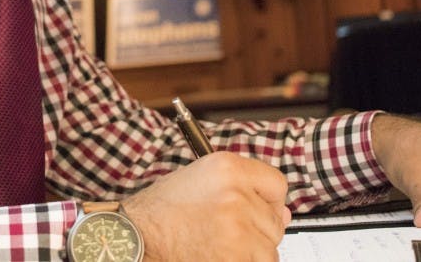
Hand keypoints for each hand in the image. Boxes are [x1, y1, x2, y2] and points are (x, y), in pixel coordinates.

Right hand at [123, 151, 289, 261]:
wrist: (137, 238)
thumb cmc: (161, 211)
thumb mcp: (199, 181)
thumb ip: (241, 189)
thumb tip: (284, 213)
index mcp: (227, 167)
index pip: (276, 185)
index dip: (268, 201)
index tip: (258, 210)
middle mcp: (236, 194)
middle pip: (275, 220)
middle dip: (256, 230)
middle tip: (223, 231)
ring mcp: (238, 227)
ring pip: (269, 248)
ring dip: (250, 252)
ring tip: (217, 244)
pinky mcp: (236, 256)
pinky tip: (217, 256)